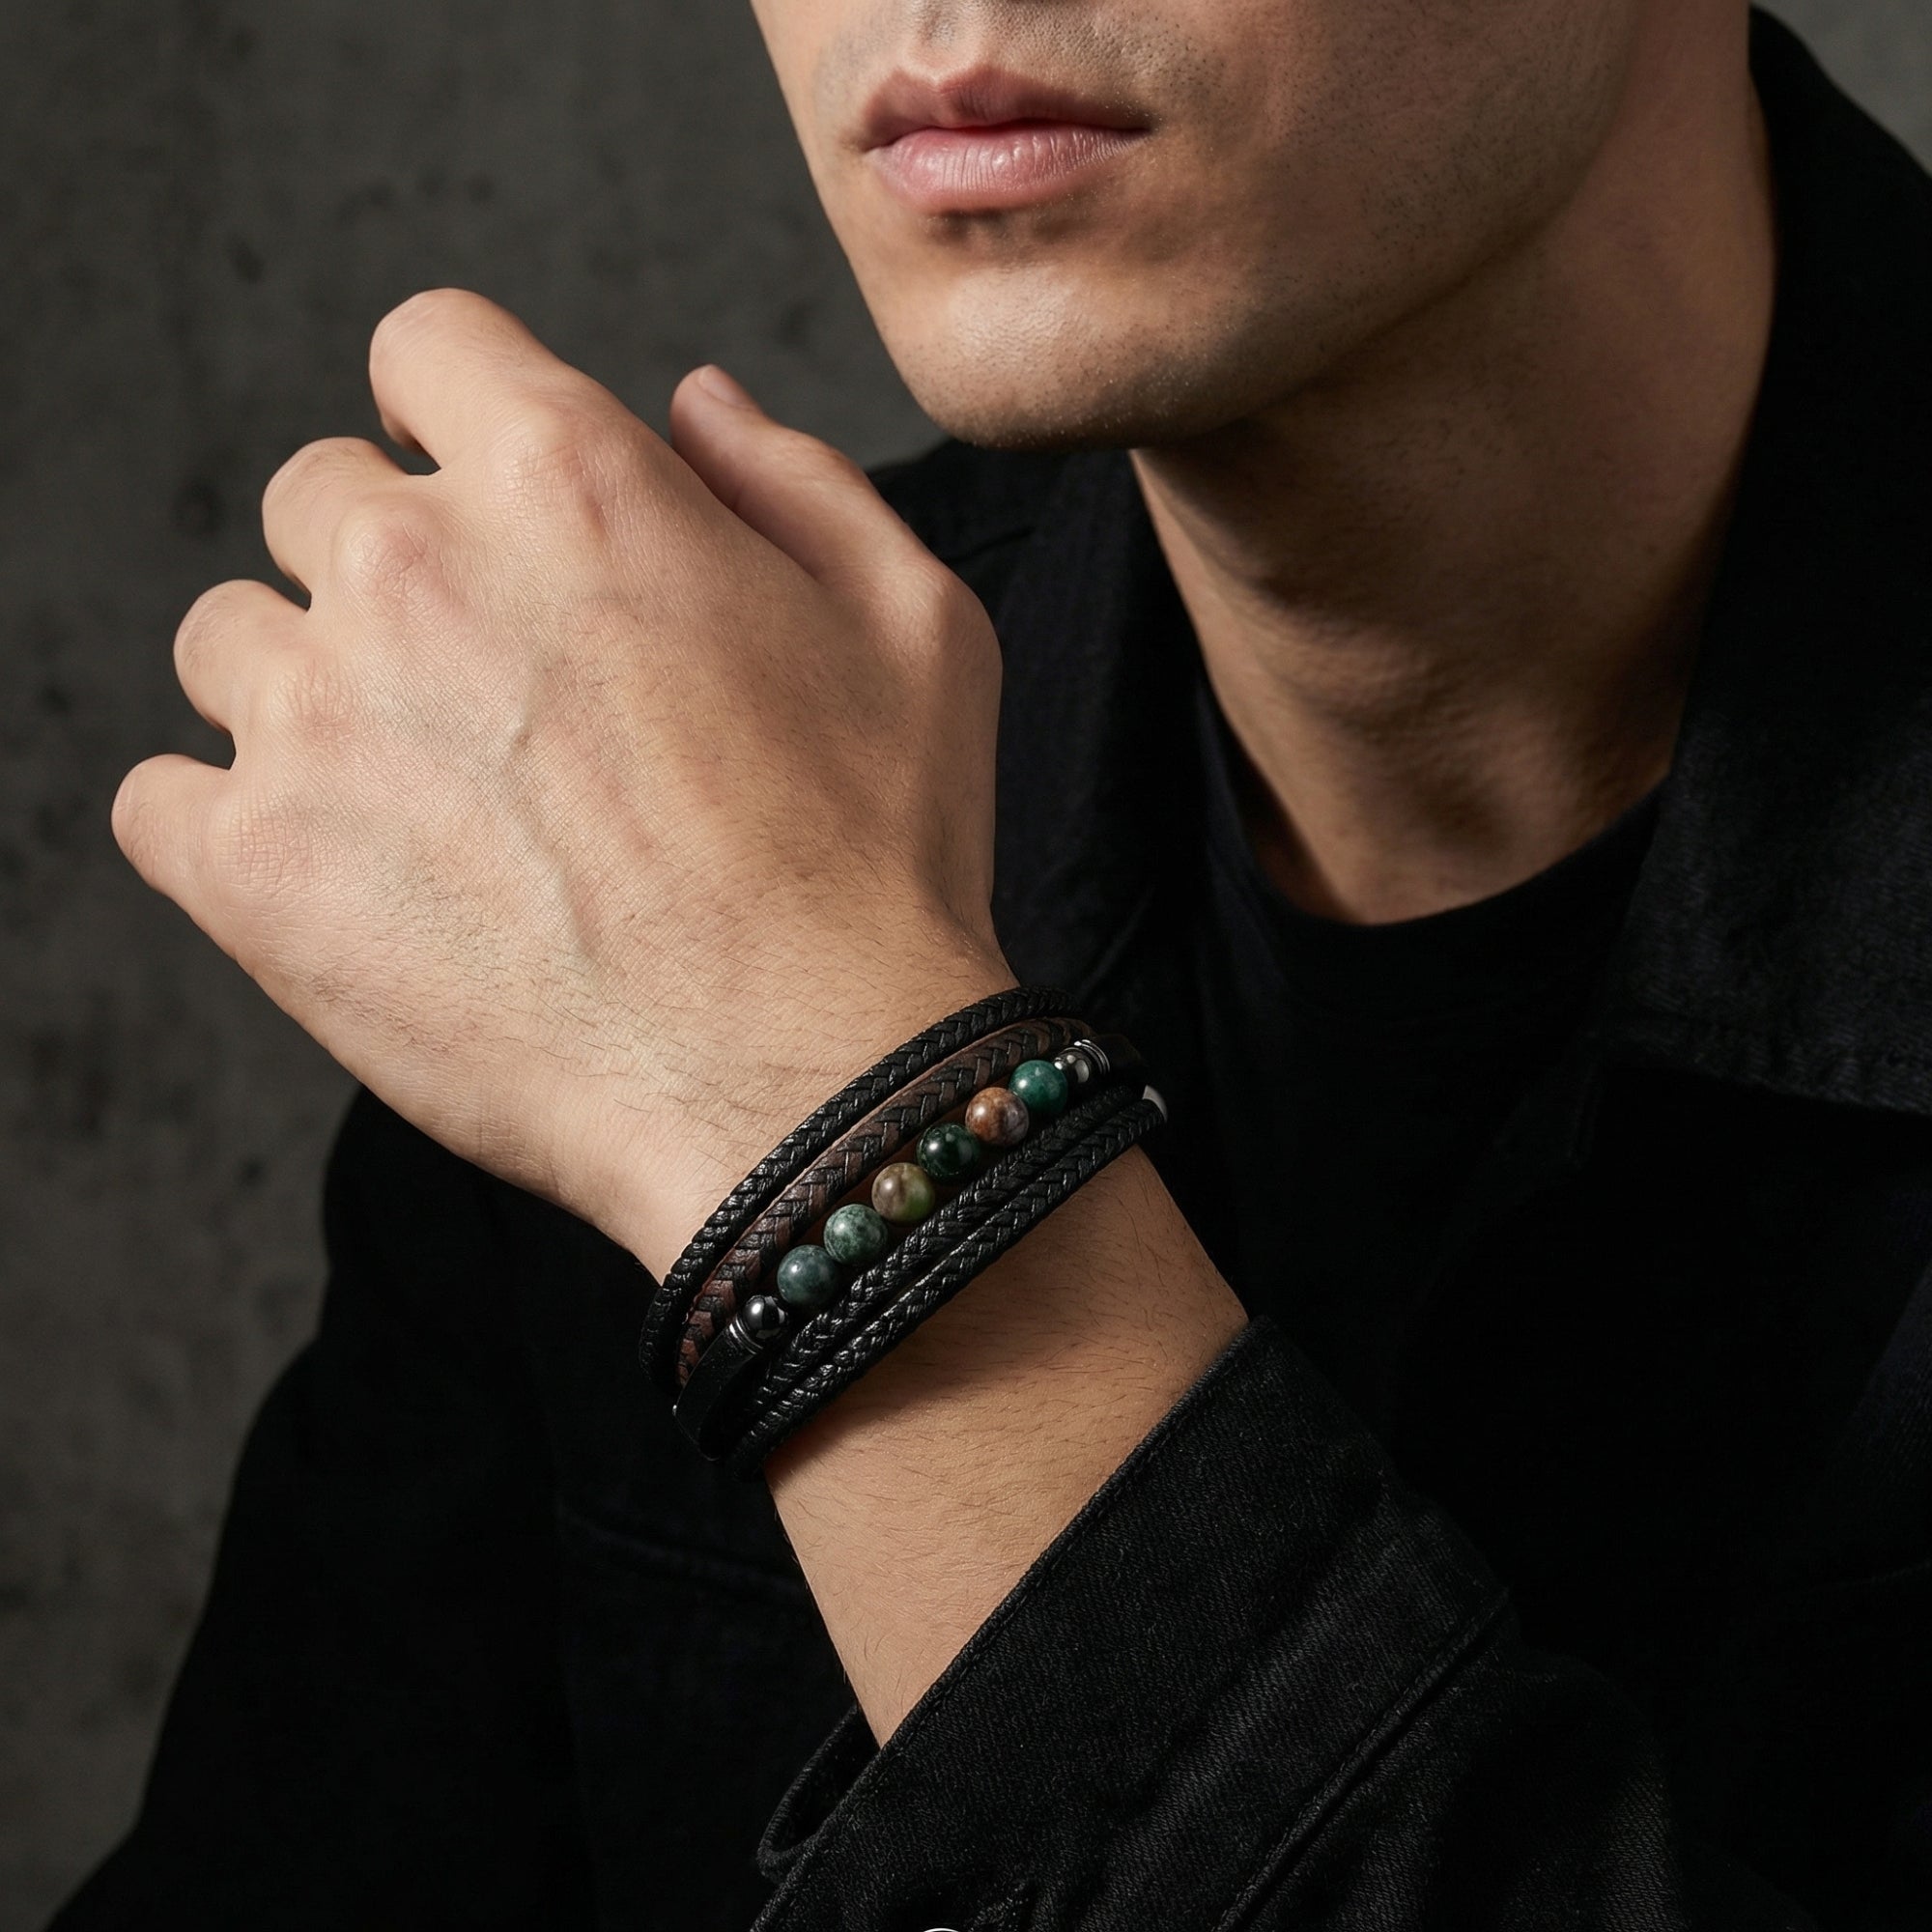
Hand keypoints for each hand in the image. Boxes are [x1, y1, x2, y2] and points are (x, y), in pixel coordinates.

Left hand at [114, 288, 1016, 1277]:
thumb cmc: (878, 862)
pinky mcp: (254, 872)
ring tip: (429, 798)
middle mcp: (414, 568)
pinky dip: (232, 827)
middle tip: (494, 687)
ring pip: (230, 640)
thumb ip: (790, 475)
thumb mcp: (915, 622)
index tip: (490, 493)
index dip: (464, 412)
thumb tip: (691, 399)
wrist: (813, 1083)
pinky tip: (345, 873)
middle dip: (397, 562)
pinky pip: (158, 799)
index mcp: (569, 481)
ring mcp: (317, 719)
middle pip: (317, 493)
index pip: (426, 346)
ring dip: (311, 691)